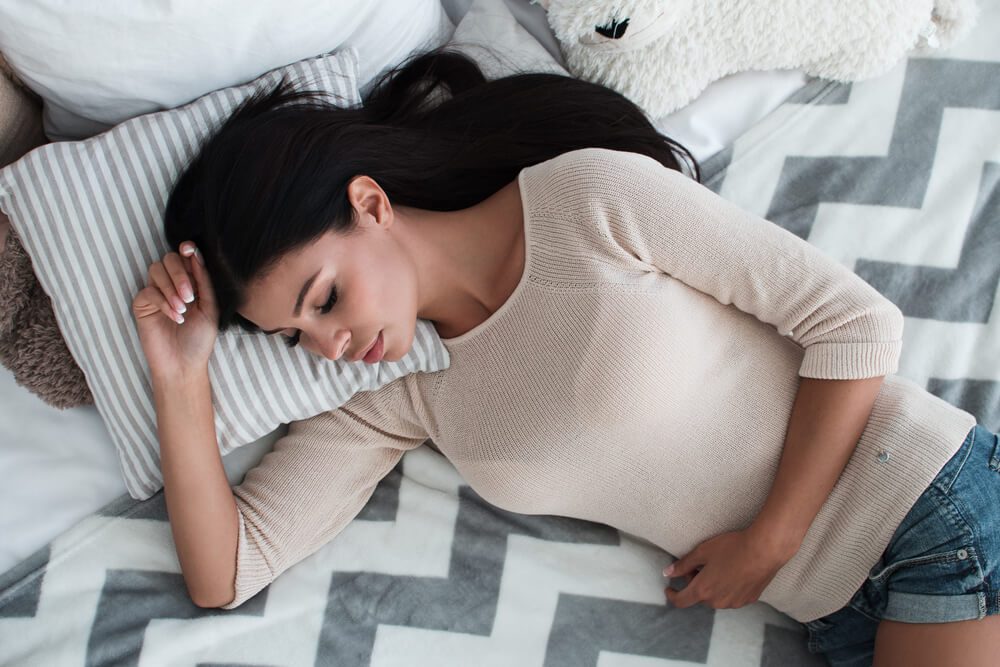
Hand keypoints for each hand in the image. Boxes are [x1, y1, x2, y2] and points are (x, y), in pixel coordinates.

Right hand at [132, 241, 218, 376]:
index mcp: (190, 282)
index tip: (189, 249)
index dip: (186, 249)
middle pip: (168, 259)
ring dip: (171, 288)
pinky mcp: (142, 306)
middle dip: (180, 273)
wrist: (184, 364)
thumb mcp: (210, 308)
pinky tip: (176, 317)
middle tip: (190, 296)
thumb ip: (204, 282)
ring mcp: (155, 293)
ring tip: (183, 309)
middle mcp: (171, 284)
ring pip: (155, 270)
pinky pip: (148, 292)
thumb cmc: (200, 338)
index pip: (185, 257)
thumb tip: (196, 255)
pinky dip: (163, 302)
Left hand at [663, 528, 794, 610]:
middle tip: (699, 565)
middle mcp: (718, 602)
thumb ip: (683, 565)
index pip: (681, 601)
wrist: (764, 550)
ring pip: (716, 597)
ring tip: (718, 566)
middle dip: (695, 583)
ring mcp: (734, 603)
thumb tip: (667, 573)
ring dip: (712, 587)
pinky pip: (731, 596)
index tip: (669, 589)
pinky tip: (733, 572)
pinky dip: (727, 588)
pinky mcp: (748, 600)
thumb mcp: (702, 552)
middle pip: (700, 597)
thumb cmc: (731, 548)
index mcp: (703, 590)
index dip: (672, 596)